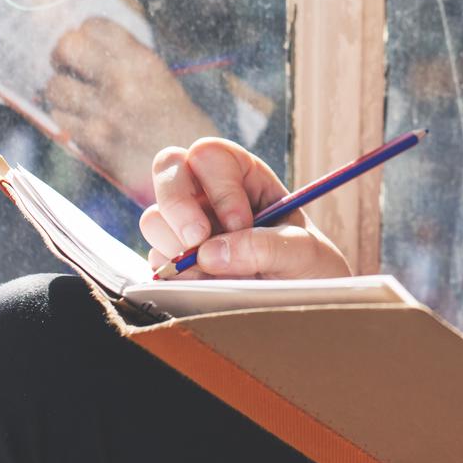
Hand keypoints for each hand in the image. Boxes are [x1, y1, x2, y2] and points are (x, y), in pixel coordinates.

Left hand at [46, 18, 215, 200]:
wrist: (195, 172)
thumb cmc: (180, 125)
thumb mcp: (161, 80)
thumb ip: (127, 62)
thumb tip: (88, 47)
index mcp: (143, 61)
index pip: (94, 26)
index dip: (86, 33)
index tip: (89, 45)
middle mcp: (122, 81)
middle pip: (67, 47)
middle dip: (63, 55)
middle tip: (69, 66)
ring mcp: (105, 112)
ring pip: (55, 86)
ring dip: (61, 90)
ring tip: (76, 98)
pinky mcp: (93, 142)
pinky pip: (61, 119)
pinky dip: (67, 118)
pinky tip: (83, 122)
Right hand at [139, 137, 352, 279]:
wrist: (302, 308)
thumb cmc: (309, 268)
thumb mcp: (304, 252)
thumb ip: (265, 247)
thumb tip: (209, 254)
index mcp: (244, 176)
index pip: (211, 154)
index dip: (220, 187)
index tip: (239, 223)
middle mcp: (210, 194)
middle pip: (168, 167)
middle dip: (178, 205)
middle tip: (197, 242)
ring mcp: (187, 226)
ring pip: (154, 218)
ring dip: (176, 246)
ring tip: (215, 272)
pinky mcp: (175, 261)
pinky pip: (155, 260)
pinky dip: (175, 275)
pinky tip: (208, 286)